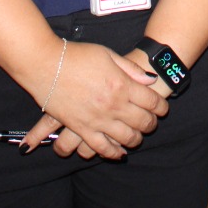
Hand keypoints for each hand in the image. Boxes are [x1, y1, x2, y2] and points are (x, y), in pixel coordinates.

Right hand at [18, 43, 168, 159]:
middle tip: (151, 123)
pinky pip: (101, 147)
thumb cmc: (77, 55)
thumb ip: (131, 69)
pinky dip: (113, 152)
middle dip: (151, 124)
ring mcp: (97, 118)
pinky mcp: (81, 128)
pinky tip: (119, 153)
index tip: (162, 109)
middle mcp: (113, 104)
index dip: (161, 107)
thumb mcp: (108, 54)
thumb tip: (150, 80)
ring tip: (137, 137)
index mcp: (122, 84)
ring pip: (126, 138)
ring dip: (135, 139)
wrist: (45, 63)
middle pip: (142, 122)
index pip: (152, 102)